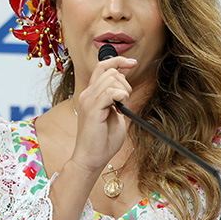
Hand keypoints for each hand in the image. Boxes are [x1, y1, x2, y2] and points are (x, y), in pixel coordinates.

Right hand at [70, 56, 136, 173]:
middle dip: (125, 83)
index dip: (118, 61)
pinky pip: (111, 92)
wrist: (91, 158)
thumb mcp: (114, 114)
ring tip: (123, 108)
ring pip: (112, 79)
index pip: (102, 66)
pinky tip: (120, 110)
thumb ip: (117, 99)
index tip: (133, 63)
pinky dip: (121, 97)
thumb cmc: (103, 141)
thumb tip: (125, 88)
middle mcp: (87, 94)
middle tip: (126, 103)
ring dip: (124, 91)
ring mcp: (88, 100)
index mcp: (91, 94)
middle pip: (110, 71)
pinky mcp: (92, 109)